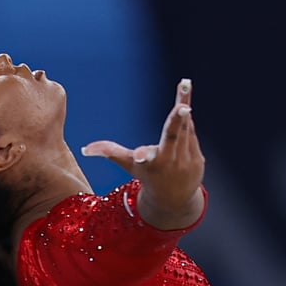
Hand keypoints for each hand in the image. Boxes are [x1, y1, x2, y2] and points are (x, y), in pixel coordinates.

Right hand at [81, 78, 204, 228]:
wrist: (174, 200)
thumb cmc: (148, 177)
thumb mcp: (129, 166)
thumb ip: (110, 152)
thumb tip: (86, 149)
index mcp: (149, 165)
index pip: (145, 157)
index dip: (142, 155)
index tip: (140, 155)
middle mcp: (169, 164)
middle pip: (173, 136)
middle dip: (178, 119)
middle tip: (183, 106)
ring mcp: (186, 162)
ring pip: (185, 127)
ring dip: (183, 109)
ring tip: (185, 85)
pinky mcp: (198, 159)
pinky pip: (191, 132)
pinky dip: (186, 122)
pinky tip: (184, 118)